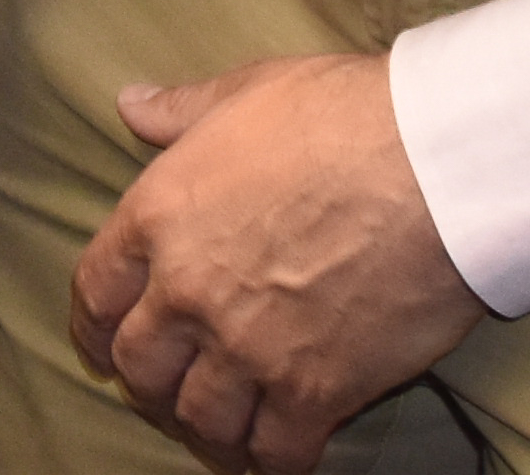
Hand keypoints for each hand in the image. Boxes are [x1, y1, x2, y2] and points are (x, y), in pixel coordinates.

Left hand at [65, 55, 482, 471]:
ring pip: (198, 418)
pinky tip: (279, 449)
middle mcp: (189, 290)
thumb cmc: (344, 116)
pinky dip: (270, 460)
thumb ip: (182, 111)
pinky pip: (273, 454)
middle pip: (139, 366)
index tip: (105, 342)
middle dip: (148, 381)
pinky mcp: (315, 391)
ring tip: (224, 423)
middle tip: (171, 386)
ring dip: (206, 426)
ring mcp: (248, 347)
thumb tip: (132, 104)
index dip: (95, 325)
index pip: (96, 291)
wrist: (434, 166)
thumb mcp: (246, 91)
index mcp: (160, 215)